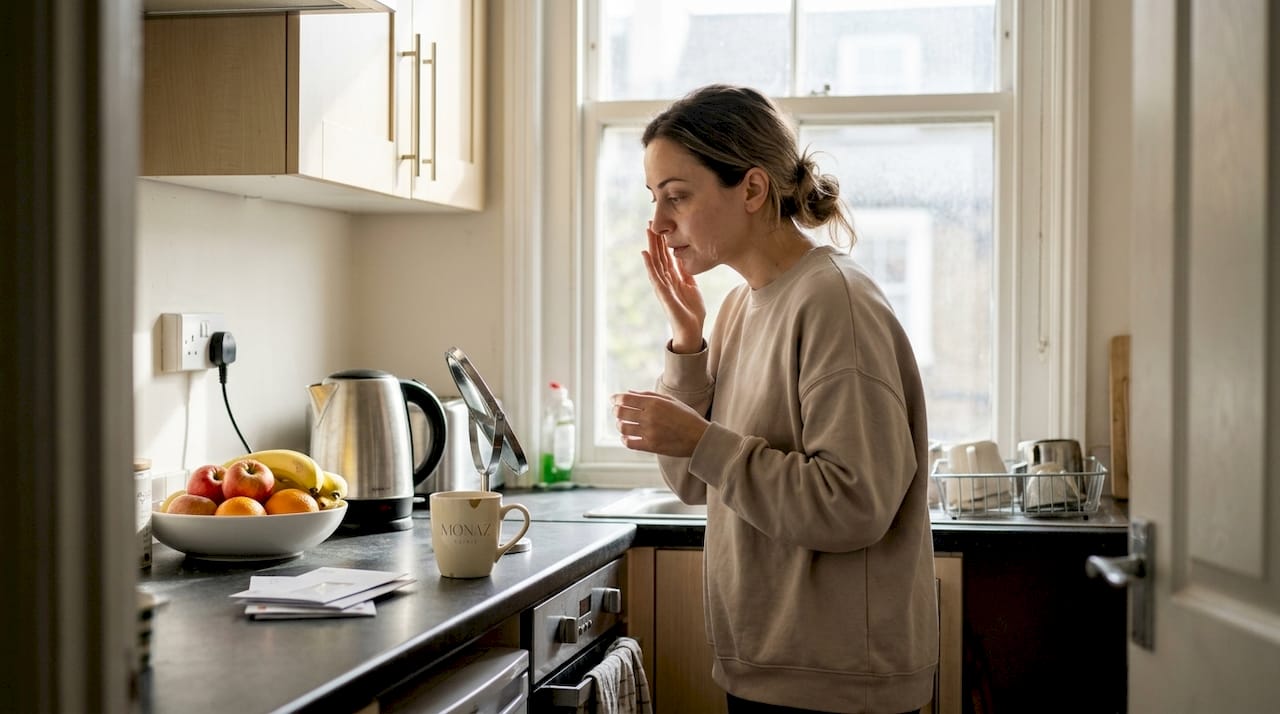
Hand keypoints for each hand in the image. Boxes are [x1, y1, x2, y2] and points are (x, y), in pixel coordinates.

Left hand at [612, 390, 708, 456]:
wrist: (700, 437)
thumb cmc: (686, 417)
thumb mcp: (669, 400)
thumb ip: (648, 395)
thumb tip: (628, 392)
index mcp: (654, 403)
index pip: (626, 399)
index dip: (616, 398)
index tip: (613, 400)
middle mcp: (650, 416)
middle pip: (621, 412)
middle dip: (616, 411)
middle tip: (616, 411)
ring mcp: (649, 432)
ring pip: (623, 428)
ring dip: (620, 425)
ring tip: (623, 424)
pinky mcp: (651, 446)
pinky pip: (629, 443)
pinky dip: (624, 439)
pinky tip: (626, 437)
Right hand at [642, 223, 704, 353]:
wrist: (692, 329)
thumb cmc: (692, 311)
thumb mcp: (692, 286)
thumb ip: (686, 273)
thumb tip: (684, 258)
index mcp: (674, 277)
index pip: (667, 256)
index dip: (664, 242)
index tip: (661, 228)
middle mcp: (666, 279)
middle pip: (659, 255)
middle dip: (656, 240)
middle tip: (651, 223)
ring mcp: (662, 286)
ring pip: (655, 262)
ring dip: (651, 246)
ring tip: (648, 231)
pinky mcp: (662, 293)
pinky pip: (654, 276)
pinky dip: (649, 264)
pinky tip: (645, 253)